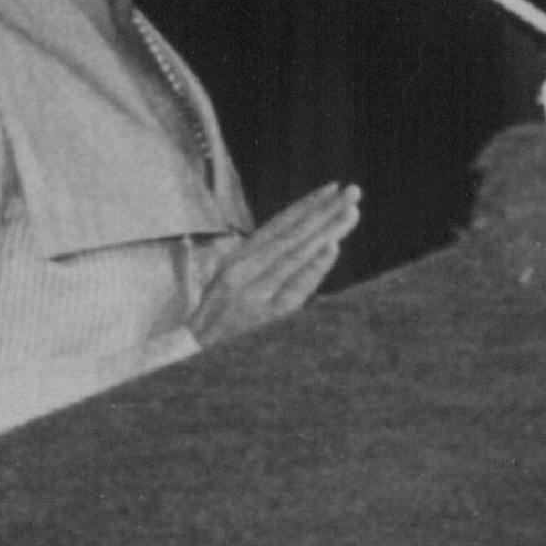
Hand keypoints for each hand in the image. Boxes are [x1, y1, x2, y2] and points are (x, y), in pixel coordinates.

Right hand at [186, 182, 361, 347]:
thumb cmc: (215, 320)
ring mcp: (255, 293)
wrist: (192, 356)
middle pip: (292, 235)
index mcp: (237, 258)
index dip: (307, 205)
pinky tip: (331, 248)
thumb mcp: (229, 282)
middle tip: (352, 192)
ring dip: (326, 232)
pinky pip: (296, 288)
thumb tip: (299, 240)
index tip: (332, 188)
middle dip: (324, 211)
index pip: (278, 225)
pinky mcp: (265, 317)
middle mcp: (243, 270)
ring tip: (350, 213)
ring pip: (297, 255)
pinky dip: (314, 266)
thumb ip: (258, 260)